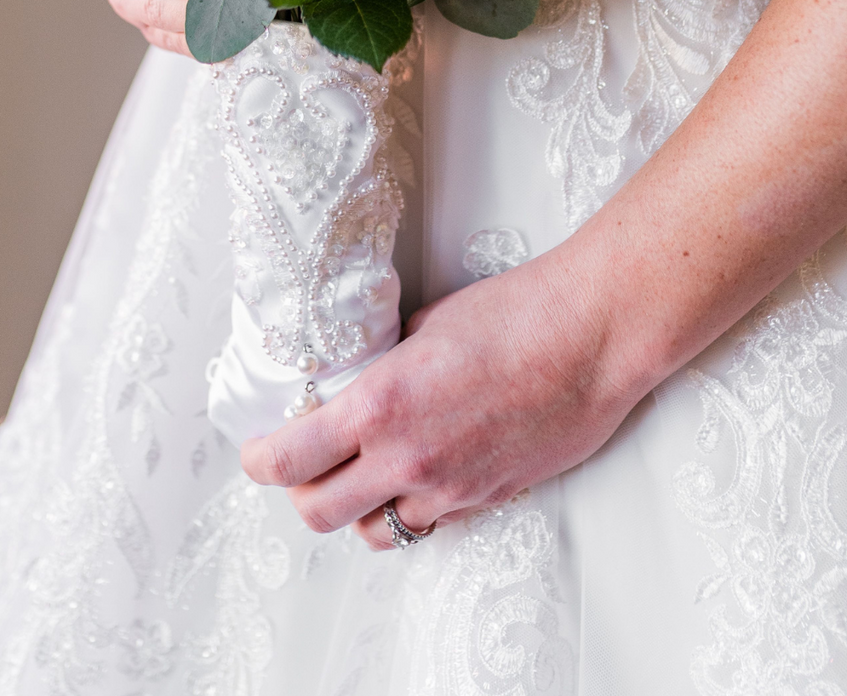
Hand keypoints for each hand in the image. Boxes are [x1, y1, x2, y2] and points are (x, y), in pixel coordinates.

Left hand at [240, 240, 645, 549]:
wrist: (590, 337)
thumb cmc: (517, 314)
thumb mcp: (424, 324)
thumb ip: (383, 361)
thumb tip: (361, 373)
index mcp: (381, 404)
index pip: (290, 459)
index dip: (260, 461)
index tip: (256, 451)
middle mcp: (407, 458)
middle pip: (319, 513)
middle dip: (300, 493)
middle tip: (301, 466)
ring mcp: (449, 487)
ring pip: (374, 532)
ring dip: (358, 509)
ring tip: (362, 474)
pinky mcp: (486, 499)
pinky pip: (429, 522)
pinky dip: (411, 508)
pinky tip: (418, 474)